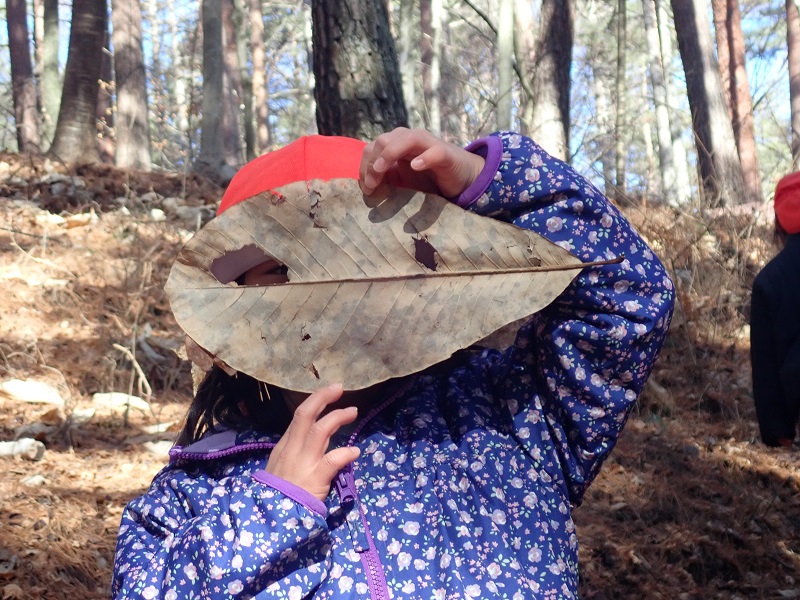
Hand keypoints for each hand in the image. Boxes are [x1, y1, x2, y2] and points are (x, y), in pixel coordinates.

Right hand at [266, 384, 359, 500]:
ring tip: (352, 412)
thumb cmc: (278, 496)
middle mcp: (292, 450)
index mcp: (284, 447)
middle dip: (323, 398)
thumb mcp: (279, 469)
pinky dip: (345, 453)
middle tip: (339, 388)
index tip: (328, 393)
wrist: (272, 520)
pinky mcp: (315, 479)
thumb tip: (313, 441)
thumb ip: (295, 453)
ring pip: (320, 430)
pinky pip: (332, 460)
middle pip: (306, 415)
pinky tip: (355, 451)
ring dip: (338, 417)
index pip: (299, 417)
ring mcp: (303, 463)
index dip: (315, 402)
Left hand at [359, 127, 484, 198]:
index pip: (373, 147)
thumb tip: (366, 185)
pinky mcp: (446, 154)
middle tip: (371, 185)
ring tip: (381, 169)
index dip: (365, 166)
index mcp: (396, 143)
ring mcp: (428, 144)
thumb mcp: (402, 179)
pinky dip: (424, 157)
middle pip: (384, 140)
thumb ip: (386, 177)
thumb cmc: (429, 177)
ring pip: (406, 139)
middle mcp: (410, 139)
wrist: (460, 177)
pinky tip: (415, 166)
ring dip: (390, 153)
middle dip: (373, 162)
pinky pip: (434, 151)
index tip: (366, 188)